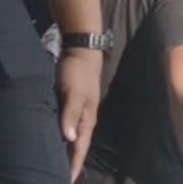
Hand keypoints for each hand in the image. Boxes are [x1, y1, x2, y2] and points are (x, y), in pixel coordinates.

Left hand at [57, 49, 102, 182]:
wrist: (82, 51)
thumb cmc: (78, 73)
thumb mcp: (73, 93)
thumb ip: (71, 115)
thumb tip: (69, 138)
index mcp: (88, 118)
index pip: (80, 147)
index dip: (74, 164)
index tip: (67, 180)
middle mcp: (85, 118)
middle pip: (78, 146)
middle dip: (71, 162)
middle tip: (59, 177)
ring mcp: (79, 112)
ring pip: (72, 138)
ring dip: (66, 152)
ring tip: (57, 165)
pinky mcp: (71, 106)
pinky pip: (67, 128)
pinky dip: (62, 139)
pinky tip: (55, 142)